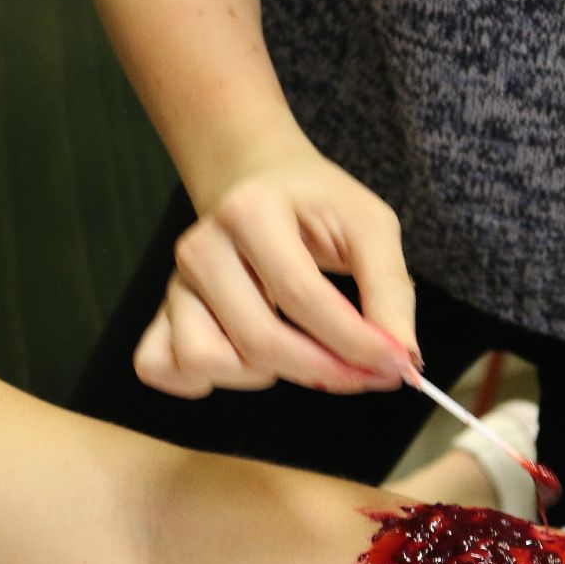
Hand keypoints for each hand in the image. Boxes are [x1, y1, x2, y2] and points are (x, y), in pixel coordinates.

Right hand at [134, 149, 418, 397]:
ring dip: (264, 373)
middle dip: (325, 371)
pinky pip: (165, 368)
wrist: (262, 183)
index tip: (398, 366)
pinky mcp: (160, 314)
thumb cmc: (318, 207)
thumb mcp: (370, 227)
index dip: (356, 342)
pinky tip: (245, 360)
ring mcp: (173, 284)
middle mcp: (200, 247)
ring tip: (299, 347)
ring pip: (209, 361)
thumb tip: (403, 356)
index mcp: (249, 212)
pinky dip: (203, 380)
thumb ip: (389, 290)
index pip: (303, 297)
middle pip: (259, 341)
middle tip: (370, 374)